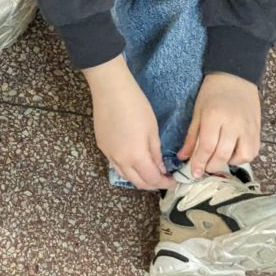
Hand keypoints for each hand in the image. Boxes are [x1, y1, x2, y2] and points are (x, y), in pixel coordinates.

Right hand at [85, 55, 174, 189]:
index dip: (165, 183)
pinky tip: (133, 159)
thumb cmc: (136, 107)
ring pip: (124, 175)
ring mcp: (108, 154)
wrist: (111, 91)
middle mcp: (120, 160)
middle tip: (163, 178)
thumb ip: (156, 153)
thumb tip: (160, 168)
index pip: (152, 179)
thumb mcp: (153, 130)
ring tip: (149, 170)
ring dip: (138, 177)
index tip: (174, 180)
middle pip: (137, 182)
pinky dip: (127, 167)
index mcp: (136, 156)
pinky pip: (115, 164)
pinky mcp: (101, 146)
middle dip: (152, 184)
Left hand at [178, 72, 260, 177]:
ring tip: (216, 161)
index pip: (206, 146)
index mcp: (214, 117)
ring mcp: (248, 128)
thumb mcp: (197, 112)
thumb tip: (183, 157)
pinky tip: (231, 155)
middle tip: (202, 170)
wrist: (235, 77)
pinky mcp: (258, 130)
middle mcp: (233, 124)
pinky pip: (252, 152)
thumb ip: (191, 137)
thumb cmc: (212, 93)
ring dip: (227, 163)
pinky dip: (241, 158)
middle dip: (210, 166)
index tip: (193, 173)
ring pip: (240, 156)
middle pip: (222, 154)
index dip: (199, 162)